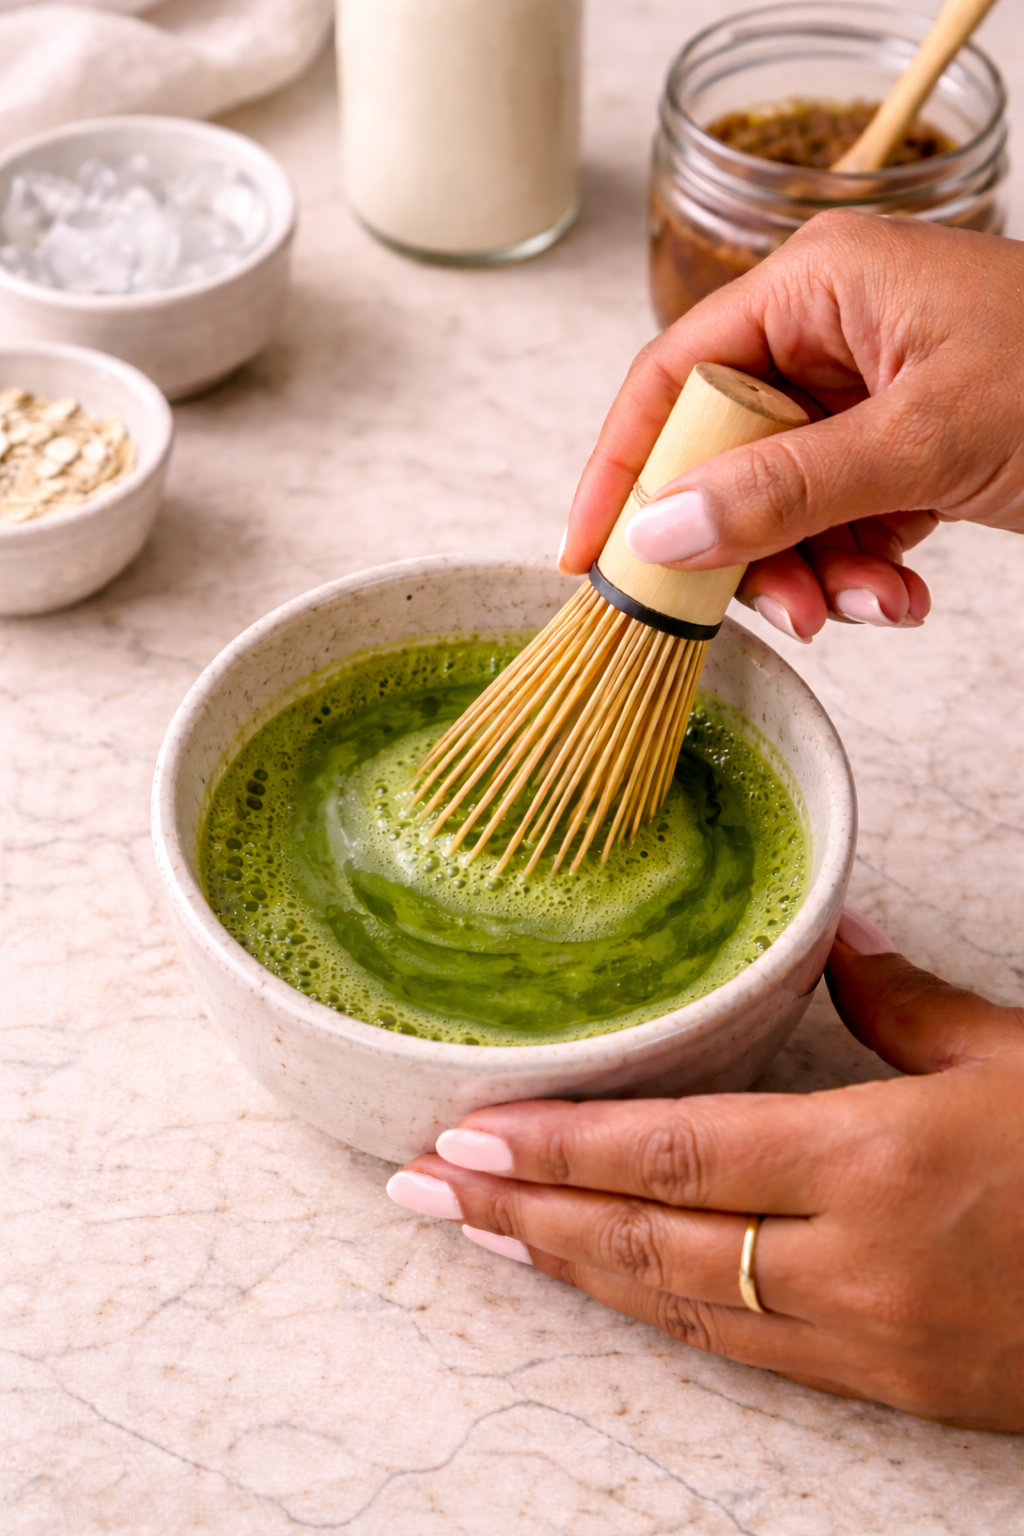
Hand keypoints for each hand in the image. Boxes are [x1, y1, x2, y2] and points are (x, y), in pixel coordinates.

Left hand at [387, 910, 1023, 1430]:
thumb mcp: (1012, 1055)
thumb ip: (900, 999)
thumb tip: (832, 936)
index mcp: (877, 1161)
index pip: (675, 1156)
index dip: (559, 1153)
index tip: (467, 1140)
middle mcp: (853, 1263)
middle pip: (649, 1240)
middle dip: (524, 1218)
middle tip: (424, 1194)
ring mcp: (868, 1340)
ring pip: (680, 1304)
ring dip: (570, 1270)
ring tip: (482, 1238)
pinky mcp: (892, 1388)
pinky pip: (745, 1349)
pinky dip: (658, 1310)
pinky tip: (602, 1286)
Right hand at [561, 214, 1023, 640]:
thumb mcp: (923, 440)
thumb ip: (783, 490)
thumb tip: (660, 534)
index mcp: (816, 284)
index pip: (673, 376)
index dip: (621, 468)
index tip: (587, 555)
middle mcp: (827, 329)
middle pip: (725, 455)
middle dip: (754, 548)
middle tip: (786, 614)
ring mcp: (863, 389)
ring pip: (780, 501)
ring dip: (819, 571)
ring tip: (878, 604)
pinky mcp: (897, 441)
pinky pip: (837, 516)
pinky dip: (863, 567)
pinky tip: (905, 592)